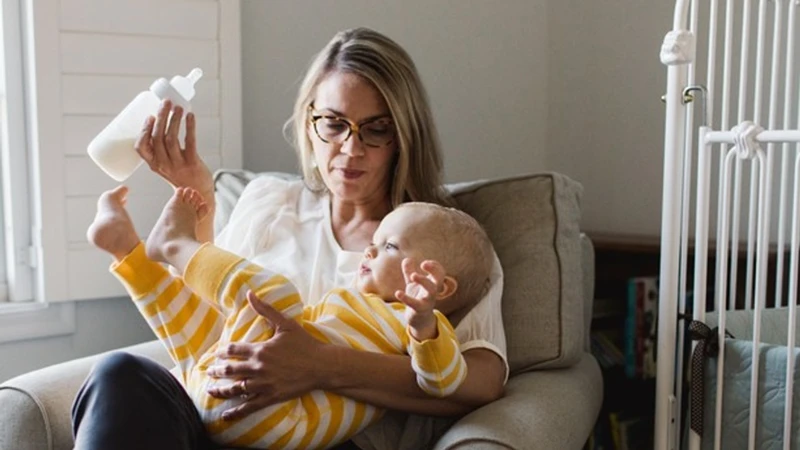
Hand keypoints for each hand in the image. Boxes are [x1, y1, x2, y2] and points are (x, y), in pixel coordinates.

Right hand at [135, 100, 212, 195]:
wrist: (198, 192)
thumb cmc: (181, 174)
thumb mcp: (164, 164)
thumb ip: (160, 148)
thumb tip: (160, 120)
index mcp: (153, 164)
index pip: (141, 148)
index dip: (144, 131)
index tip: (149, 116)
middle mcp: (163, 165)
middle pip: (157, 138)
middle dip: (161, 117)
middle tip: (165, 103)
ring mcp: (178, 165)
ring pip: (172, 139)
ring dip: (174, 120)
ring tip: (177, 107)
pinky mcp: (192, 163)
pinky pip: (190, 143)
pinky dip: (189, 127)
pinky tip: (190, 116)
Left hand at [205, 291, 327, 419]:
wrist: (322, 365)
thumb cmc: (305, 343)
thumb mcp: (285, 324)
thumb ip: (266, 309)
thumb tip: (250, 294)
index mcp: (260, 350)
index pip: (233, 351)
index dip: (221, 353)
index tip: (215, 355)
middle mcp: (259, 367)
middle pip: (230, 370)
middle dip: (216, 371)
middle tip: (208, 372)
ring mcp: (264, 384)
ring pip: (235, 389)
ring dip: (220, 390)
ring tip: (211, 390)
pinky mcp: (271, 397)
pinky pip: (249, 406)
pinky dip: (236, 412)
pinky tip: (225, 416)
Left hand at [395, 258, 443, 339]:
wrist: (418, 319)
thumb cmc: (418, 298)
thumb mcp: (412, 284)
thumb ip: (409, 271)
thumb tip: (407, 259)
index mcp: (432, 284)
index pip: (440, 272)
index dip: (434, 266)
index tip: (424, 263)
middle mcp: (433, 291)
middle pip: (439, 279)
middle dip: (434, 270)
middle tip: (423, 264)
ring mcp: (428, 301)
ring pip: (431, 290)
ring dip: (423, 281)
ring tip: (413, 275)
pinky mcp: (420, 309)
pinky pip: (415, 303)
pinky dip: (406, 298)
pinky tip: (398, 293)